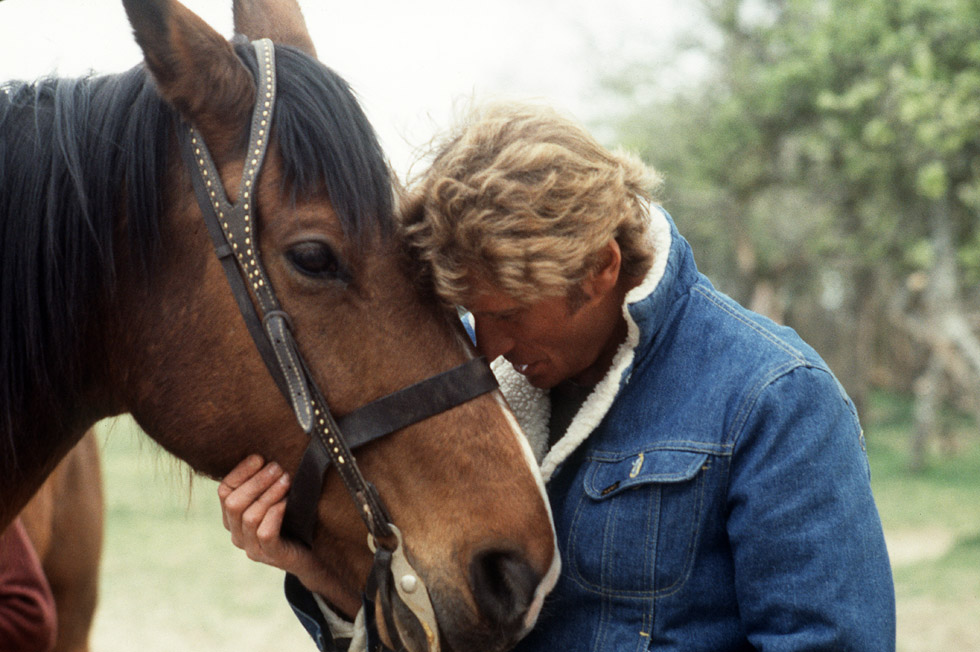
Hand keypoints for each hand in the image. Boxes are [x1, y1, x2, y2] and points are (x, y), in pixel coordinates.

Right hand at [218, 455, 317, 576]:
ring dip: (269, 494)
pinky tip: (287, 502)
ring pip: (250, 517)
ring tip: (286, 480)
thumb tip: (266, 453)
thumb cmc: (291, 519)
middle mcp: (237, 533)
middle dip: (257, 481)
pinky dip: (275, 514)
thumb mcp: (274, 497)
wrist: (311, 553)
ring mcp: (251, 547)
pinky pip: (266, 533)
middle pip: (234, 503)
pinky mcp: (270, 555)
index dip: (241, 472)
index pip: (224, 490)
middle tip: (278, 467)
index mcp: (232, 517)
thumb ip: (264, 482)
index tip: (260, 457)